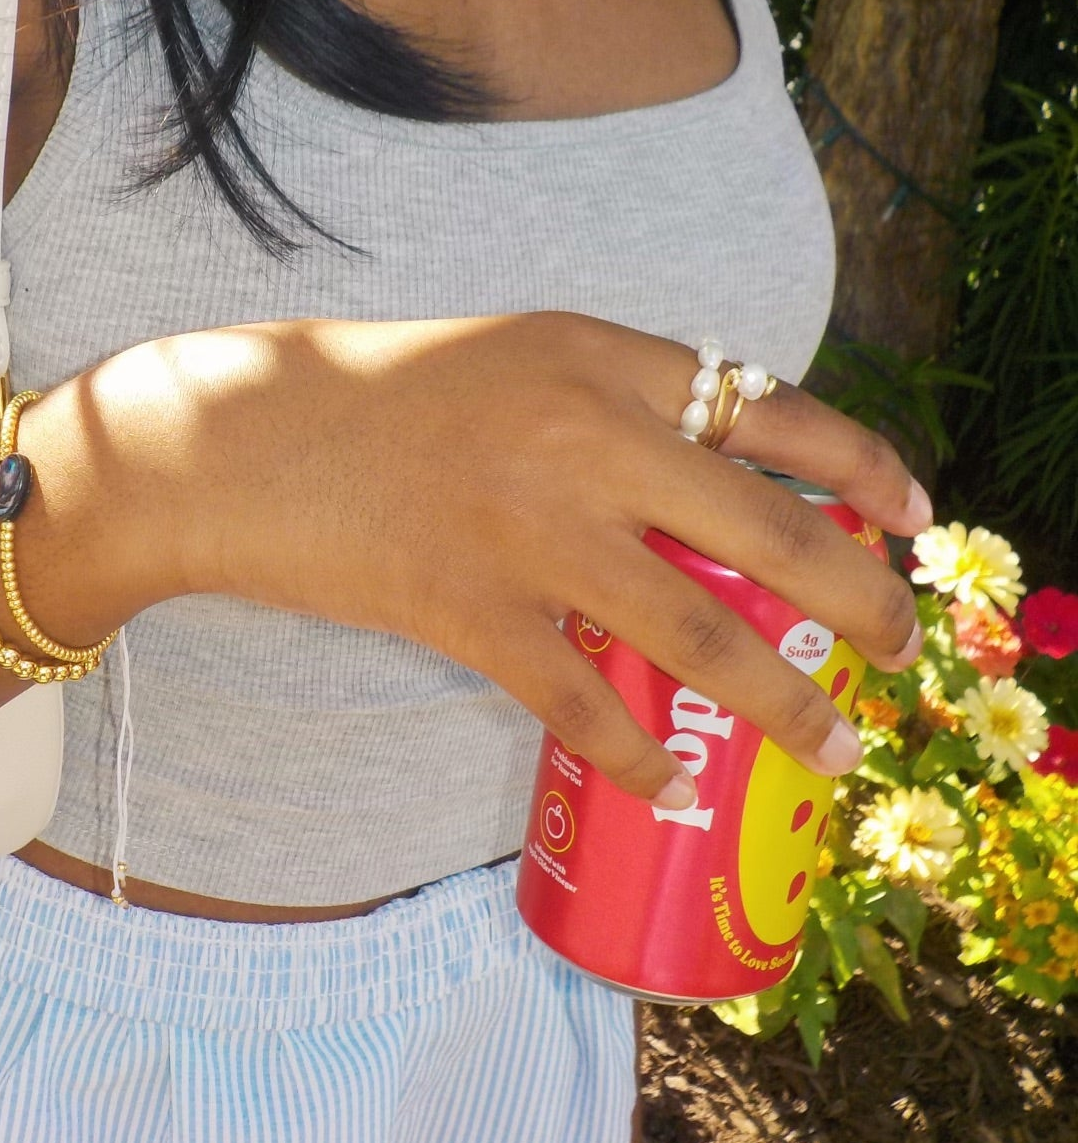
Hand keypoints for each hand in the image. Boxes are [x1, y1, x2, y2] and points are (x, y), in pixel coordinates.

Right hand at [18, 310, 926, 807]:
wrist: (226, 440)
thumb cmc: (366, 401)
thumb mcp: (508, 361)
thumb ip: (607, 405)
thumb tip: (714, 481)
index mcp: (596, 354)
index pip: (776, 404)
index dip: (867, 465)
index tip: (915, 514)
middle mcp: (583, 434)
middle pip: (772, 530)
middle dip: (862, 606)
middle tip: (898, 655)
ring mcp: (529, 529)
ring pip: (702, 635)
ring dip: (788, 707)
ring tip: (833, 750)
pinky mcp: (468, 611)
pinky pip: (584, 703)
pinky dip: (636, 757)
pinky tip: (668, 788)